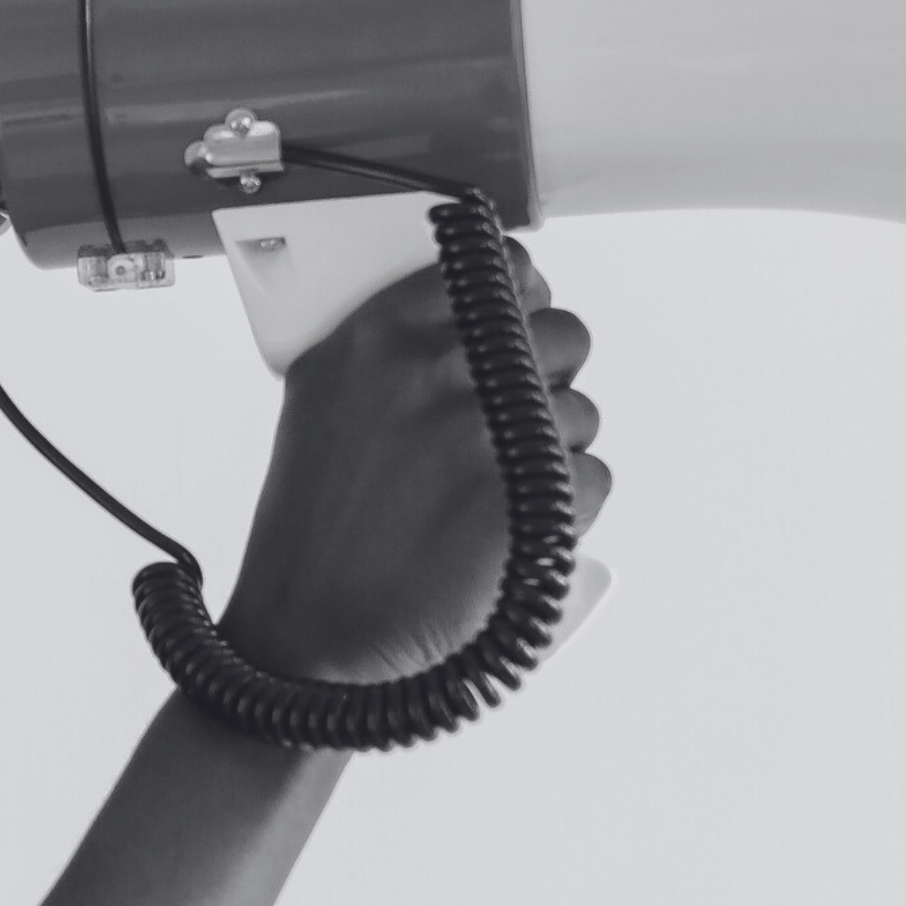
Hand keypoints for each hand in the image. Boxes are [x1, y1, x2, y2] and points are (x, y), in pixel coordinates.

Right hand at [218, 242, 608, 684]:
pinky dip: (565, 510)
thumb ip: (390, 348)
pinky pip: (593, 478)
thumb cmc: (314, 533)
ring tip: (491, 493)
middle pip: (560, 333)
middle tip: (510, 423)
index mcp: (379, 336)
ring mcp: (489, 432)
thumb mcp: (320, 404)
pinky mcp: (533, 496)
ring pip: (581, 411)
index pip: (498, 269)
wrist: (312, 636)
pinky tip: (505, 529)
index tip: (516, 322)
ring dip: (554, 450)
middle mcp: (436, 370)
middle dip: (548, 376)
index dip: (521, 299)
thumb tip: (469, 318)